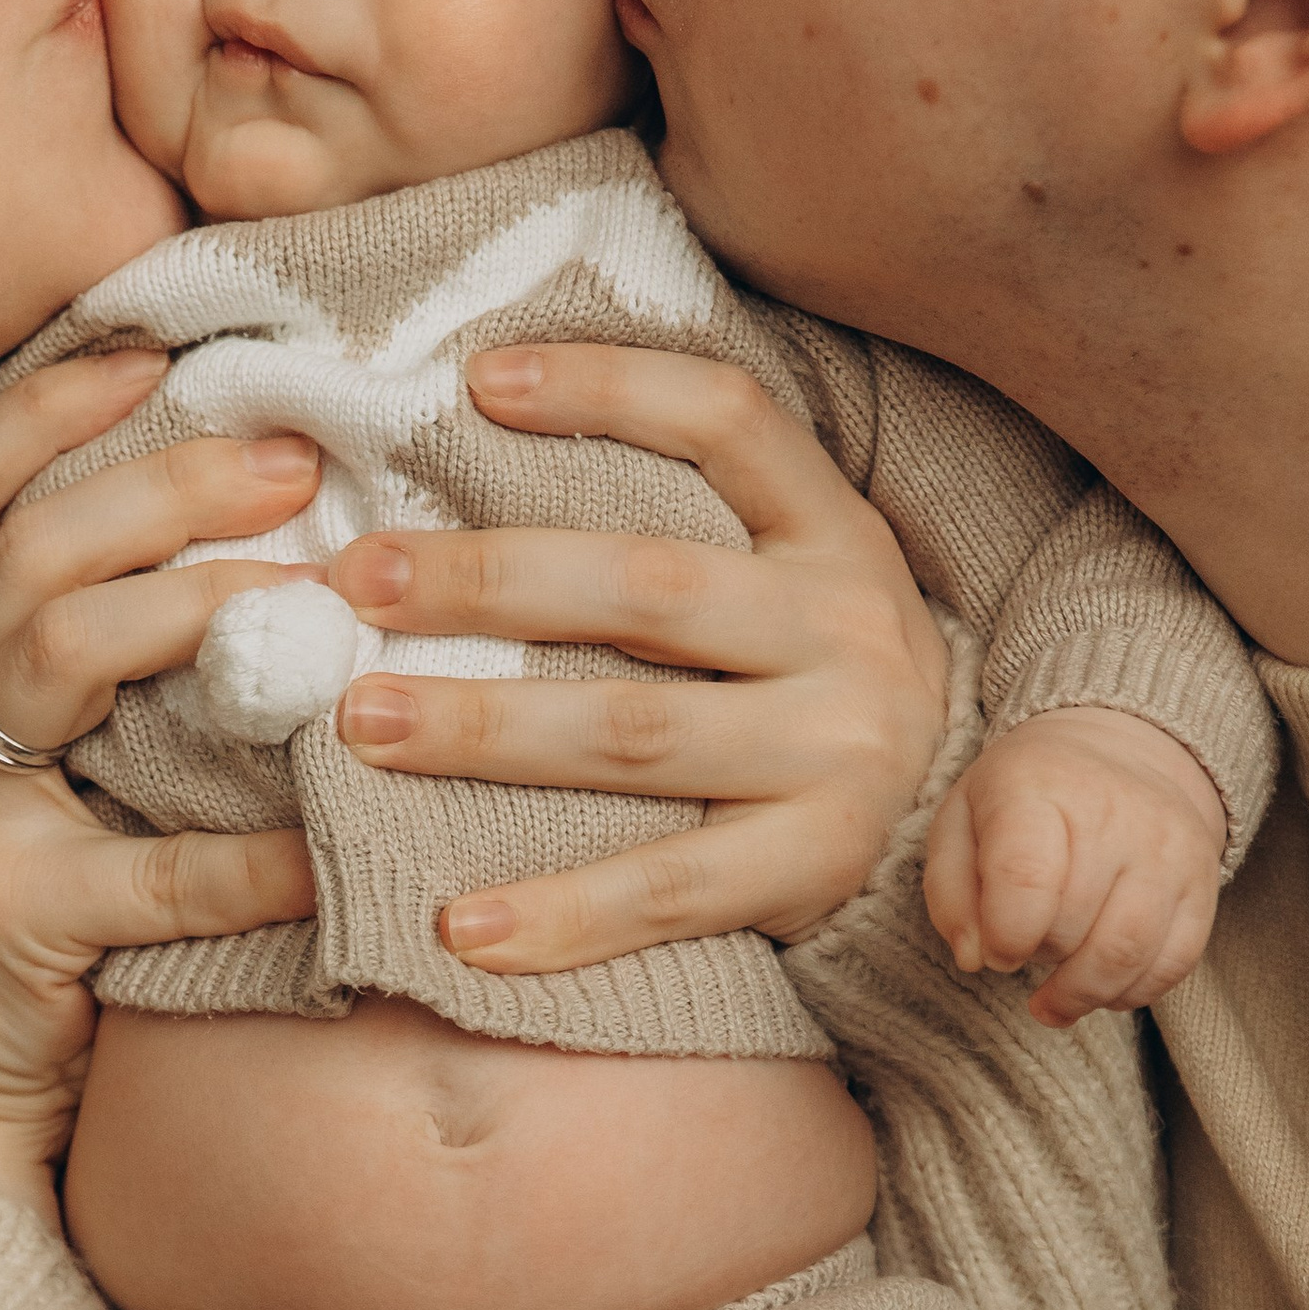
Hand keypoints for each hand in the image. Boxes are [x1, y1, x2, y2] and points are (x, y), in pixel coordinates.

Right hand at [0, 353, 321, 1218]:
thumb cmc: (8, 923)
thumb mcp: (15, 769)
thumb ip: (80, 664)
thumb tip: (242, 544)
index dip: (54, 402)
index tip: (167, 343)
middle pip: (23, 547)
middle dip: (164, 483)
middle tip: (298, 463)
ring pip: (54, 653)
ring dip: (196, 607)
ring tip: (311, 597)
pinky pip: (147, 874)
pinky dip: (255, 854)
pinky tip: (340, 839)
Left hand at [321, 343, 950, 971]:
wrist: (951, 825)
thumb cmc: (809, 678)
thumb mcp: (788, 574)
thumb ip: (681, 521)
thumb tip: (486, 423)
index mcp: (834, 533)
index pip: (729, 421)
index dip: (609, 386)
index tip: (477, 382)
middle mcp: (848, 629)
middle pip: (648, 586)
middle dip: (487, 578)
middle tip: (356, 581)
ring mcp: (839, 753)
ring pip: (636, 733)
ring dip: (485, 731)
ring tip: (362, 725)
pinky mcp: (817, 865)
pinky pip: (668, 889)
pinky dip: (560, 914)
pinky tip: (460, 927)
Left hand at [922, 705, 1226, 1025]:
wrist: (1119, 751)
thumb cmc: (1024, 799)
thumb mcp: (961, 822)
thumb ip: (950, 893)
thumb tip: (976, 958)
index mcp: (1039, 788)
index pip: (1025, 878)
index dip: (1005, 935)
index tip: (997, 952)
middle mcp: (1115, 813)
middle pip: (1072, 925)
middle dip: (1039, 956)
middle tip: (1026, 947)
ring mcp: (1168, 848)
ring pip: (1127, 953)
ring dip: (1082, 994)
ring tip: (1053, 999)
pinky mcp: (1203, 881)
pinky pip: (1175, 962)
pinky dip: (1132, 992)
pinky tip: (1101, 986)